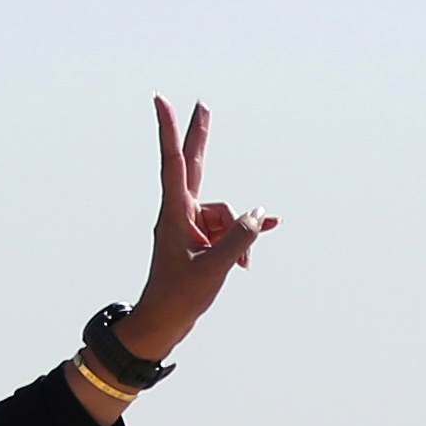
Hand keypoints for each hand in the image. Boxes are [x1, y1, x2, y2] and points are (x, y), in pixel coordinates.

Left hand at [117, 99, 276, 362]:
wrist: (162, 325)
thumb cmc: (178, 297)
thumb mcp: (214, 268)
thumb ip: (240, 238)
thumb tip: (259, 213)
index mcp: (175, 213)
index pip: (174, 162)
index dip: (170, 129)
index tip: (161, 100)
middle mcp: (180, 213)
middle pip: (195, 166)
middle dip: (201, 137)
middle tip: (202, 105)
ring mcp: (189, 226)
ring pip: (224, 213)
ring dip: (239, 234)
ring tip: (240, 265)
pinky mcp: (198, 239)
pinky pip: (227, 229)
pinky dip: (242, 237)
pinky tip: (264, 236)